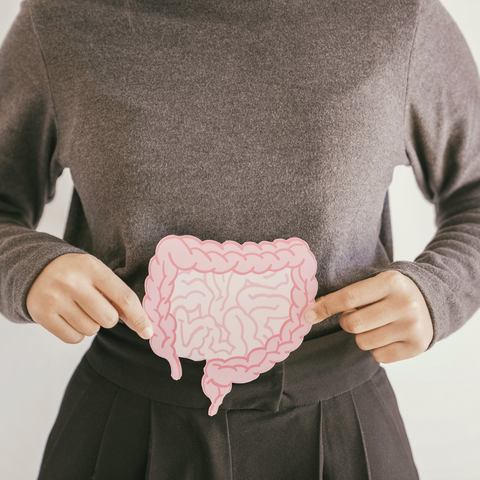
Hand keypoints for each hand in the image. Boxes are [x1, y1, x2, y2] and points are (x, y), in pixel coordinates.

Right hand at [26, 253, 152, 343]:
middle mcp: (72, 282)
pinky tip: (70, 317)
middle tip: (97, 306)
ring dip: (92, 325)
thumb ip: (119, 296)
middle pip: (109, 318)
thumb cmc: (78, 274)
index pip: (123, 297)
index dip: (139, 317)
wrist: (36, 269)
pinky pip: (74, 338)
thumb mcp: (98, 274)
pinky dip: (77, 333)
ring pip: (91, 330)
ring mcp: (55, 298)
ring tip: (80, 308)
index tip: (148, 332)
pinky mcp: (42, 314)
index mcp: (92, 267)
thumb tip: (142, 326)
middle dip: (109, 318)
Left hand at [303, 270, 433, 362]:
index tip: (307, 315)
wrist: (431, 301)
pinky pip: (378, 356)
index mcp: (390, 282)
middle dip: (347, 322)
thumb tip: (312, 310)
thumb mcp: (374, 284)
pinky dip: (377, 349)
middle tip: (358, 316)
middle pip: (352, 324)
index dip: (325, 307)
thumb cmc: (391, 293)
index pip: (348, 297)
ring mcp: (412, 326)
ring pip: (363, 342)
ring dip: (363, 336)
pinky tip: (389, 335)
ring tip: (377, 325)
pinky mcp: (417, 346)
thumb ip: (348, 295)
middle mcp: (404, 303)